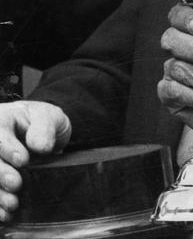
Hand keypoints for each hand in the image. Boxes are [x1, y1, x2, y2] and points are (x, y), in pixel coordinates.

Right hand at [0, 101, 70, 222]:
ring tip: (12, 204)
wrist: (42, 134)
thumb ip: (44, 127)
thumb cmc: (43, 121)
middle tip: (16, 184)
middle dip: (0, 174)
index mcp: (2, 121)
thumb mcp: (49, 116)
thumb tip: (39, 146)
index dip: (7, 149)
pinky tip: (5, 214)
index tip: (23, 160)